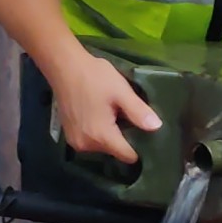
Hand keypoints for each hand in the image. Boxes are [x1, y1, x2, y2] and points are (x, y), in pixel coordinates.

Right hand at [51, 47, 162, 161]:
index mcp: (101, 137)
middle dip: (124, 137)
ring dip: (111, 134)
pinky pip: (91, 140)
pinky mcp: (69, 136)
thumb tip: (157, 127)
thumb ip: (138, 112)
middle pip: (115, 151)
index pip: (128, 156)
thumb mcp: (121, 91)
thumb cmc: (94, 77)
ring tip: (114, 113)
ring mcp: (75, 142)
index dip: (140, 147)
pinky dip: (98, 132)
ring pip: (103, 146)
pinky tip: (100, 114)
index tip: (146, 134)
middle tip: (127, 116)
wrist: (64, 66)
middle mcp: (86, 146)